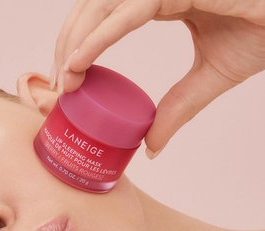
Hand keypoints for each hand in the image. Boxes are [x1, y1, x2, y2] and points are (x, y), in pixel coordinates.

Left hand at [51, 0, 264, 157]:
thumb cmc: (263, 33)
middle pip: (94, 7)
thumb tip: (149, 147)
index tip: (64, 80)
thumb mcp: (210, 78)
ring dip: (75, 42)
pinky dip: (100, 36)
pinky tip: (78, 63)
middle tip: (56, 85)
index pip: (105, 16)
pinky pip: (131, 10)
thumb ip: (177, 107)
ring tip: (63, 80)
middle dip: (67, 43)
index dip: (78, 44)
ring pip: (103, 5)